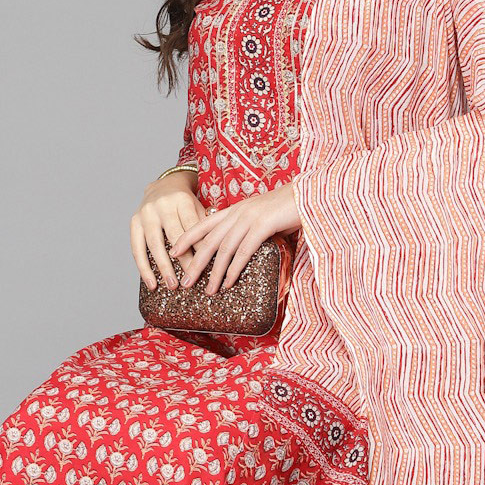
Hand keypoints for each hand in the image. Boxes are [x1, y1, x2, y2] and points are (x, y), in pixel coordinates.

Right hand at [131, 173, 205, 289]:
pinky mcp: (134, 222)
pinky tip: (152, 283)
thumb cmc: (186, 203)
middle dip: (183, 260)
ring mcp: (145, 213)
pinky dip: (144, 268)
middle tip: (191, 280)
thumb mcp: (198, 207)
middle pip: (174, 236)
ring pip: (154, 244)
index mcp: (181, 200)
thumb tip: (215, 256)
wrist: (164, 185)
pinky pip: (137, 248)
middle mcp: (161, 205)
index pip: (191, 227)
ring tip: (172, 285)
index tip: (206, 267)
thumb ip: (205, 227)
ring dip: (163, 268)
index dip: (199, 247)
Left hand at [168, 181, 301, 295]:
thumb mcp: (263, 216)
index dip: (187, 237)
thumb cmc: (289, 208)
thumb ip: (249, 229)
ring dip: (215, 273)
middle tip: (185, 282)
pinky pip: (243, 251)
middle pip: (209, 240)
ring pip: (224, 249)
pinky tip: (229, 283)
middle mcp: (239, 212)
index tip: (174, 251)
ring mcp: (250, 218)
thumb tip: (242, 248)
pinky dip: (234, 269)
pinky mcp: (264, 225)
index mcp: (236, 209)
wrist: (311, 194)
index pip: (204, 223)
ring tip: (208, 290)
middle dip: (195, 262)